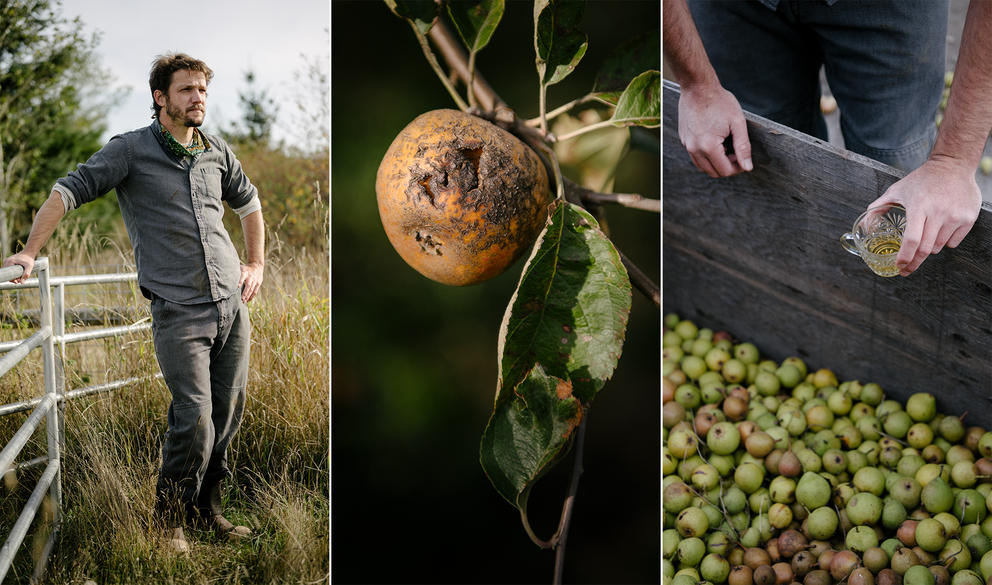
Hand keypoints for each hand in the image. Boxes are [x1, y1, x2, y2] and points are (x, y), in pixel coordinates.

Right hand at [2, 252, 34, 283]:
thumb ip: (26, 274)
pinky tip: (18, 275)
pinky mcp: (9, 262)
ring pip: (7, 271)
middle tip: (19, 281)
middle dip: (12, 278)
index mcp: (10, 262)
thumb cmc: (29, 259)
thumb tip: (22, 283)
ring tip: (19, 278)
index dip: (11, 279)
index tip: (17, 282)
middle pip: (6, 273)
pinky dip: (12, 272)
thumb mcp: (29, 266)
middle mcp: (6, 261)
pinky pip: (8, 269)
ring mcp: (7, 261)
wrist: (29, 252)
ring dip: (12, 276)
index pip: (7, 273)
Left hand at [238, 262, 263, 302]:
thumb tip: (225, 273)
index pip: (242, 277)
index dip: (240, 281)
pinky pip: (255, 291)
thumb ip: (235, 271)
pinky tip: (248, 300)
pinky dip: (252, 296)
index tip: (237, 287)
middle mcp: (251, 277)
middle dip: (245, 292)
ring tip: (244, 301)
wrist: (257, 266)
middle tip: (241, 299)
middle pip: (248, 285)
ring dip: (248, 296)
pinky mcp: (258, 283)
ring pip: (252, 289)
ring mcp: (255, 281)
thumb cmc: (246, 268)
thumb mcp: (241, 267)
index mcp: (245, 272)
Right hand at [678, 84, 752, 177]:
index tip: (743, 159)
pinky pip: (695, 156)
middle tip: (735, 153)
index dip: (738, 168)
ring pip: (702, 167)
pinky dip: (706, 156)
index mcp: (708, 146)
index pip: (725, 171)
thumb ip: (743, 147)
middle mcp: (694, 149)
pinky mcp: (683, 140)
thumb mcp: (737, 123)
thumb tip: (747, 167)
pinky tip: (714, 141)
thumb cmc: (718, 101)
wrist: (697, 87)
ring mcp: (686, 145)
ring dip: (716, 163)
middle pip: (713, 172)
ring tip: (725, 147)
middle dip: (727, 167)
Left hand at [867, 156, 981, 275]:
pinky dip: (945, 242)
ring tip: (925, 236)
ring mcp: (955, 216)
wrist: (952, 165)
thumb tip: (864, 224)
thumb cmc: (922, 179)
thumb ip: (878, 207)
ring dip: (929, 249)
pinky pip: (953, 242)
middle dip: (914, 262)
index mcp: (918, 207)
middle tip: (907, 268)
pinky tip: (940, 230)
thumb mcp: (897, 190)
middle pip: (925, 249)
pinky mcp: (968, 218)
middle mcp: (938, 213)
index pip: (911, 240)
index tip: (900, 266)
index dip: (905, 257)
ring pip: (939, 247)